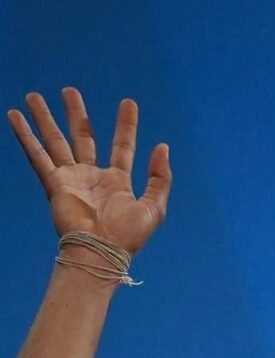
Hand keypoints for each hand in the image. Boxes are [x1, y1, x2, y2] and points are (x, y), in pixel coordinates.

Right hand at [6, 87, 170, 254]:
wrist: (100, 252)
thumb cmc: (127, 236)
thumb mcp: (154, 207)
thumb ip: (160, 178)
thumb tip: (162, 147)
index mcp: (117, 182)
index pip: (122, 146)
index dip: (126, 125)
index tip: (128, 103)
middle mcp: (92, 177)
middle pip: (83, 137)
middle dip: (76, 114)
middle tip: (69, 91)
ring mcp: (71, 179)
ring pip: (56, 141)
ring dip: (45, 118)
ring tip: (34, 96)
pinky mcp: (55, 184)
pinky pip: (37, 155)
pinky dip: (25, 136)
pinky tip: (14, 116)